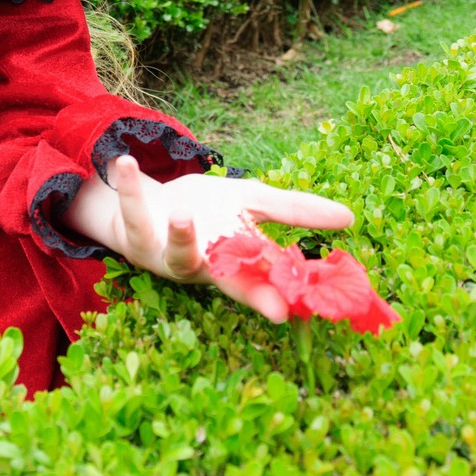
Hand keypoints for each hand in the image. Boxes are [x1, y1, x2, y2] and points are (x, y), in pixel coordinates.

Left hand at [62, 154, 354, 322]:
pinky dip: (126, 186)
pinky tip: (125, 162)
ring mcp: (166, 252)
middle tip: (269, 305)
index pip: (257, 285)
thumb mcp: (249, 204)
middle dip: (241, 290)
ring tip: (183, 213)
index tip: (288, 313)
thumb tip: (350, 217)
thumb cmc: (206, 210)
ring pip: (175, 253)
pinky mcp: (135, 230)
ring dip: (180, 235)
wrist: (147, 205)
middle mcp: (201, 265)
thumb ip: (294, 211)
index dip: (271, 299)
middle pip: (223, 282)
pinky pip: (130, 209)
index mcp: (231, 262)